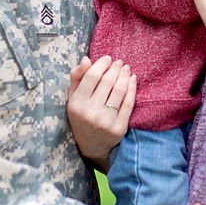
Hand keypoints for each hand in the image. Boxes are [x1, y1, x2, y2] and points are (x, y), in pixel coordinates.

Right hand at [67, 55, 134, 170]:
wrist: (91, 145)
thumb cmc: (81, 116)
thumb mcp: (73, 98)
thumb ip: (77, 77)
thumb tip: (86, 59)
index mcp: (77, 103)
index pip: (92, 76)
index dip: (102, 64)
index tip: (107, 58)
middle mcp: (90, 112)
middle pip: (107, 82)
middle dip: (115, 68)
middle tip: (119, 62)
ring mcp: (106, 121)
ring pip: (119, 90)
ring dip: (124, 75)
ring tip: (126, 68)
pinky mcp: (119, 127)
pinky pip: (128, 103)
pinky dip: (132, 88)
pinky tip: (132, 79)